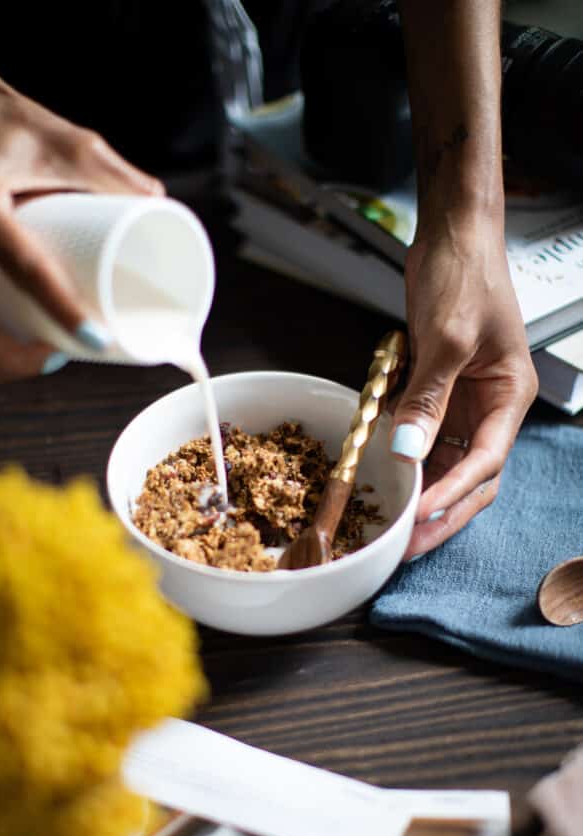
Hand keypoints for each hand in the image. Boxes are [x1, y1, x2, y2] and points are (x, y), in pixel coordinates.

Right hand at [0, 80, 162, 381]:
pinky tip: (4, 354)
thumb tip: (160, 204)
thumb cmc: (9, 123)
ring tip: (38, 359)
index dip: (60, 309)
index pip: (20, 266)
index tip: (96, 339)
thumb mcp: (66, 141)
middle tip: (57, 358)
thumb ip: (111, 173)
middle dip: (9, 360)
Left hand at [390, 213, 538, 558]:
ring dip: (420, 492)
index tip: (419, 517)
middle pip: (470, 477)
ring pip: (445, 463)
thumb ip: (427, 398)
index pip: (485, 461)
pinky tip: (384, 478)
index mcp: (508, 396)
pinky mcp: (437, 393)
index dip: (452, 494)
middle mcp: (490, 407)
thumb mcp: (447, 338)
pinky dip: (405, 458)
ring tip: (390, 522)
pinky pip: (422, 437)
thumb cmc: (464, 274)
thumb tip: (409, 451)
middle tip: (404, 543)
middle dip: (440, 513)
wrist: (451, 235)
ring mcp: (463, 402)